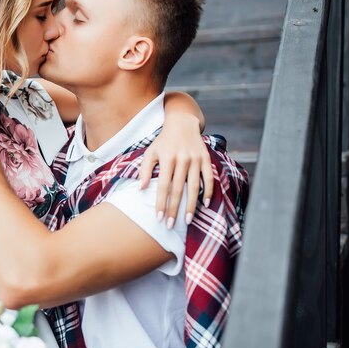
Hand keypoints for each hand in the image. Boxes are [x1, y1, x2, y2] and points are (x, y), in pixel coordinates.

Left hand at [138, 113, 213, 227]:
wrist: (182, 122)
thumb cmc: (163, 141)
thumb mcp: (150, 152)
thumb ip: (144, 170)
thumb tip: (140, 189)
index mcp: (167, 158)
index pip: (163, 186)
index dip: (161, 203)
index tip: (159, 218)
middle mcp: (182, 159)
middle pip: (178, 189)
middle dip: (174, 209)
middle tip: (170, 225)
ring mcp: (196, 159)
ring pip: (194, 187)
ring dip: (191, 205)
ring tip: (187, 221)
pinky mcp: (206, 158)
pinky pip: (209, 178)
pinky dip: (208, 191)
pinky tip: (205, 204)